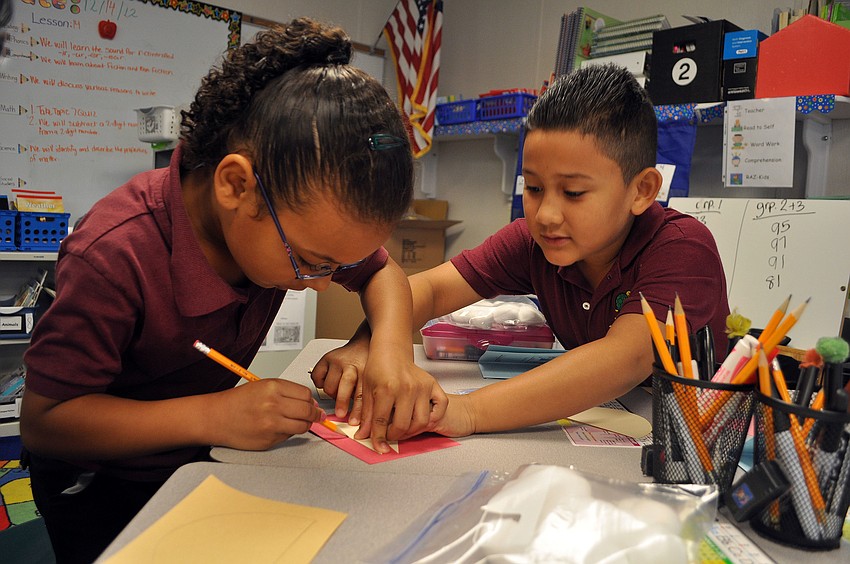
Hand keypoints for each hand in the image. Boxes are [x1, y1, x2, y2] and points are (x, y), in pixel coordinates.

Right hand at [208, 379, 322, 450]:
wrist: (217, 418)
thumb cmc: (237, 402)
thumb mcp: (263, 386)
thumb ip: (286, 392)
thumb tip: (308, 402)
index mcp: (273, 388)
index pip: (305, 394)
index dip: (310, 400)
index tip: (312, 404)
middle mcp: (274, 405)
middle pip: (308, 410)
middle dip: (314, 414)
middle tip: (315, 416)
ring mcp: (272, 424)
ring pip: (303, 426)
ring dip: (304, 425)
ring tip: (298, 422)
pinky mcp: (269, 439)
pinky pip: (289, 436)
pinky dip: (288, 433)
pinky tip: (278, 428)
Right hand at [310, 338, 368, 418]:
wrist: (366, 341)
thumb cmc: (370, 362)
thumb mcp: (376, 379)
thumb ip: (371, 398)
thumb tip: (369, 421)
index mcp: (365, 371)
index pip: (361, 394)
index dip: (357, 411)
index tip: (354, 423)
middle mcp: (351, 365)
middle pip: (344, 387)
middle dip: (342, 403)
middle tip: (340, 414)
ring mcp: (337, 361)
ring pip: (328, 386)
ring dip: (332, 394)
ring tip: (338, 394)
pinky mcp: (327, 358)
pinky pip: (317, 376)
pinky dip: (319, 382)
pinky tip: (327, 383)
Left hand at [356, 351, 447, 451]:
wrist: (391, 350)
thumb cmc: (378, 367)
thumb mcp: (368, 390)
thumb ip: (367, 415)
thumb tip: (362, 435)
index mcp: (387, 389)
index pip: (382, 422)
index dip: (378, 438)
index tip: (379, 447)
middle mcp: (406, 388)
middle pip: (402, 425)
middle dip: (394, 435)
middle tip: (389, 434)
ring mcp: (422, 387)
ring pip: (421, 421)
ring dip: (412, 430)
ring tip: (402, 428)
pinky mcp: (432, 385)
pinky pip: (439, 408)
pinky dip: (433, 417)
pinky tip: (421, 418)